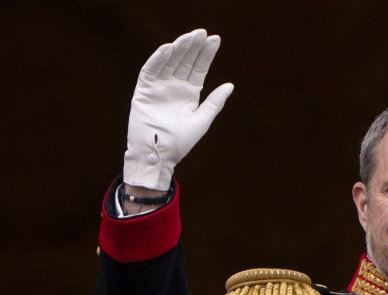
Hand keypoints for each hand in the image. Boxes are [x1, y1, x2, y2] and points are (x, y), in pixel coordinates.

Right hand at [123, 29, 233, 189]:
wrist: (159, 155)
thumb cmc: (181, 142)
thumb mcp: (202, 120)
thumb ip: (215, 102)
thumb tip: (230, 84)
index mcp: (189, 93)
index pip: (199, 68)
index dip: (206, 54)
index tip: (215, 39)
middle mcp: (175, 86)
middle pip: (185, 61)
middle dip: (194, 47)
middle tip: (202, 32)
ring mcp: (159, 87)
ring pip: (169, 62)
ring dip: (178, 49)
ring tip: (189, 37)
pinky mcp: (144, 90)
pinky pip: (150, 71)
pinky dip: (158, 59)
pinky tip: (168, 48)